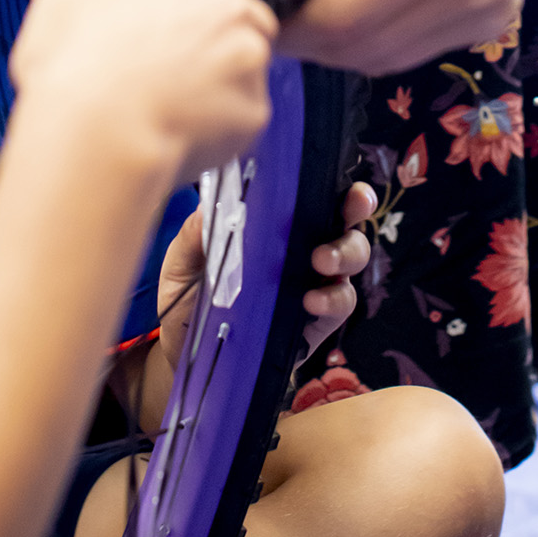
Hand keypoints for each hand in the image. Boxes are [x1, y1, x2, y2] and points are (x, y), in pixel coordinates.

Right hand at [9, 0, 275, 184]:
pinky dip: (218, 131)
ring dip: (218, 90)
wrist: (99, 131)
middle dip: (214, 51)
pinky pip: (239, 122)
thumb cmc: (77, 69)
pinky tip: (181, 135)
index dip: (180, 23)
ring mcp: (247, 62)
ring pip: (243, 74)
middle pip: (237, 26)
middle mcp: (225, 11)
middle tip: (175, 80)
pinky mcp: (254, 111)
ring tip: (172, 112)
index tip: (162, 46)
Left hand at [150, 182, 377, 380]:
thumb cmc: (185, 299)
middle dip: (355, 210)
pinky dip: (333, 299)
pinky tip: (311, 300)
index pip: (314, 194)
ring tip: (320, 261)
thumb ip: (195, 233)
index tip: (342, 178)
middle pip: (345, 220)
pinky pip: (341, 305)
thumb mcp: (181, 262)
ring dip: (345, 254)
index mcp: (274, 225)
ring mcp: (312, 285)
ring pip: (352, 260)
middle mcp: (300, 250)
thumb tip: (211, 204)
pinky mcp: (315, 323)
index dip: (336, 181)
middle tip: (345, 213)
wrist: (183, 358)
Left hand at [211, 0, 526, 75]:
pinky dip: (375, 32)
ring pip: (387, 58)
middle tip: (268, 1)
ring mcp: (492, 7)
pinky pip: (414, 47)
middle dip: (306, 34)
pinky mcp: (495, 16)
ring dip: (339, 39)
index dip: (286, 20)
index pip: (341, 21)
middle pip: (362, 49)